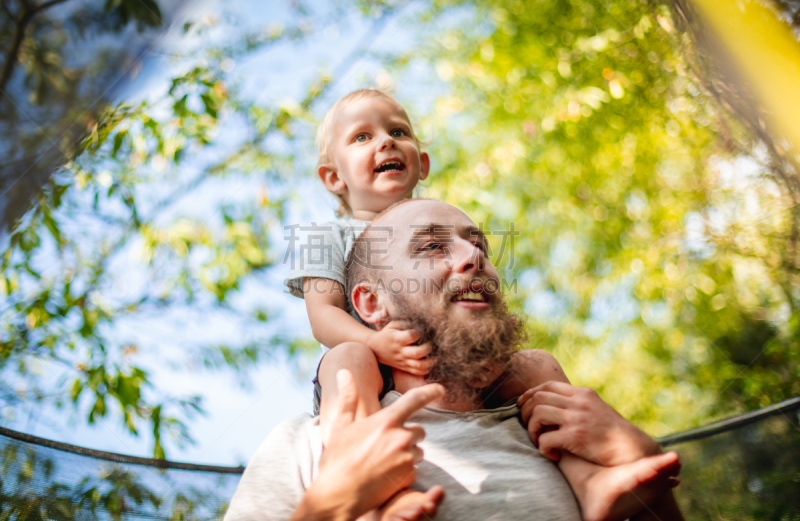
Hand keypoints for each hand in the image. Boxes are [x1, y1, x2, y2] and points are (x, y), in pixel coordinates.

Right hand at [299, 370, 444, 520]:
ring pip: (417, 451)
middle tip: (385, 445)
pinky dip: (404, 471)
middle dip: (407, 436)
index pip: (415, 400)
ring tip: (383, 461)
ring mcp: (406, 458)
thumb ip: (348, 397)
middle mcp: (400, 438)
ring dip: (406, 454)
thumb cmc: (338, 458)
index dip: (430, 392)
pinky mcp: (408, 476)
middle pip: (418, 431)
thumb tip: (343, 373)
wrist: (338, 493)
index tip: (440, 389)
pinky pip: (413, 469)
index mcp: (386, 421)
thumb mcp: (341, 425)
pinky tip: (386, 474)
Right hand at [367, 321, 432, 375]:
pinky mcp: (404, 367)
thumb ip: (405, 322)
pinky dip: (425, 370)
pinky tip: (430, 364)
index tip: (425, 329)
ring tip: (436, 357)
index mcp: (397, 339)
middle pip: (416, 353)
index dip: (420, 332)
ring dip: (429, 362)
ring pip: (418, 365)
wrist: (375, 348)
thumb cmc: (387, 334)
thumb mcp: (393, 325)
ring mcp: (403, 361)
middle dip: (428, 349)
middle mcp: (401, 351)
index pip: (411, 336)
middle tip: (433, 344)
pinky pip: (416, 372)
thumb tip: (420, 321)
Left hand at [517, 381, 660, 465]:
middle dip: (527, 412)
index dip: (530, 394)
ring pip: (538, 415)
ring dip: (532, 430)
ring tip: (539, 441)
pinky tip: (552, 455)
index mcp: (583, 394)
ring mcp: (577, 418)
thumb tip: (554, 404)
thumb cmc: (612, 434)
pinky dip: (543, 448)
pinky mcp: (576, 437)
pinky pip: (545, 439)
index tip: (522, 404)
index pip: (548, 385)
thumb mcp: (596, 410)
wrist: (632, 450)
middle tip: (528, 426)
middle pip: (538, 398)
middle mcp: (579, 402)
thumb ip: (578, 404)